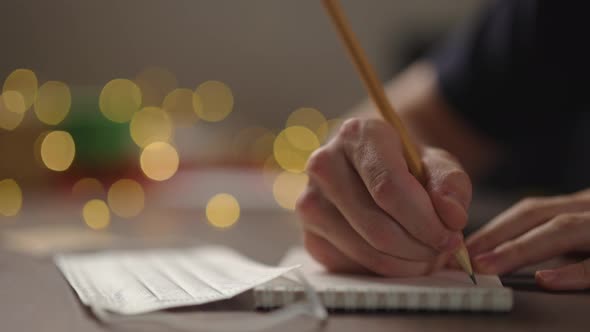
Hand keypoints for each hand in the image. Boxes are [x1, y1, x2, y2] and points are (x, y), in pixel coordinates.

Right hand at [296, 117, 470, 276]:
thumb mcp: (436, 162)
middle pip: (378, 227)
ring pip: (368, 251)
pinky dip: (386, 269)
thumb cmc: (405, 164)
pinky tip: (400, 255)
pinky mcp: (310, 236)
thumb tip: (452, 217)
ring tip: (426, 252)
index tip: (451, 236)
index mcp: (356, 135)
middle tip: (443, 249)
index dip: (425, 220)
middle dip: (420, 247)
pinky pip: (355, 266)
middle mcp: (323, 165)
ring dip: (407, 263)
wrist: (370, 168)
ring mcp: (310, 203)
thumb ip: (452, 184)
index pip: (389, 188)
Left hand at [467, 190, 589, 289]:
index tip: (462, 251)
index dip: (493, 230)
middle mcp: (588, 210)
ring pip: (563, 229)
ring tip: (488, 266)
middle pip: (536, 215)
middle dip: (495, 237)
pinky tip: (544, 279)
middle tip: (465, 259)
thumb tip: (505, 258)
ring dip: (520, 249)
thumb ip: (558, 240)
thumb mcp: (586, 232)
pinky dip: (571, 271)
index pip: (528, 212)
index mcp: (579, 206)